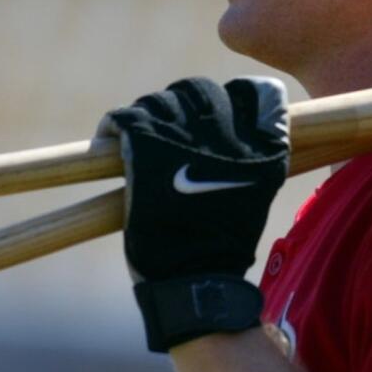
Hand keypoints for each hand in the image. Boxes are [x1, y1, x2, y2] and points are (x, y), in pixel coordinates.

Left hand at [98, 77, 288, 349]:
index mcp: (260, 145)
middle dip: (186, 101)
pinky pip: (125, 118)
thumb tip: (238, 130)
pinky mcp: (146, 152)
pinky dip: (115, 123)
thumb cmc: (225, 244)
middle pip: (201, 91)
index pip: (253, 92)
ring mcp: (185, 139)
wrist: (197, 280)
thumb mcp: (257, 192)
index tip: (222, 110)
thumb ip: (254, 156)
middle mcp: (225, 135)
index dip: (234, 97)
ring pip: (161, 101)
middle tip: (173, 123)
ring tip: (142, 131)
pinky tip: (111, 135)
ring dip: (150, 111)